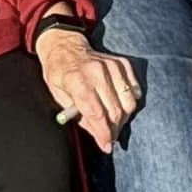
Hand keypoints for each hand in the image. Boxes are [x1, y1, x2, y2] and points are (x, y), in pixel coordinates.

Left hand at [34, 30, 139, 151]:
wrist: (65, 45)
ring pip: (128, 102)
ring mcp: (112, 66)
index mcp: (76, 79)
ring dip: (123, 118)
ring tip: (114, 123)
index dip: (103, 133)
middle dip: (113, 129)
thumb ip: (78, 115)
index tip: (107, 146)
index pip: (96, 112)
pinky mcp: (122, 63)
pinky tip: (120, 105)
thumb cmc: (59, 73)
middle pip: (115, 110)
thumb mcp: (58, 95)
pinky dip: (130, 101)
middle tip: (109, 137)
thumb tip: (98, 134)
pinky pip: (134, 90)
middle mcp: (97, 71)